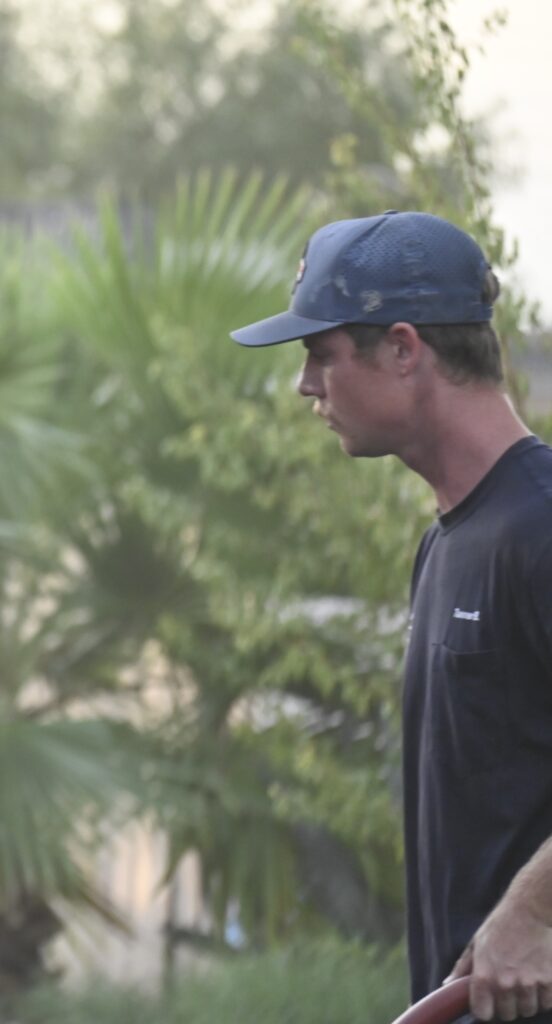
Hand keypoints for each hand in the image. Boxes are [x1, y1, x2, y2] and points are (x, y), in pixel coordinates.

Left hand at [445, 895, 551, 1020]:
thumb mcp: (476, 943)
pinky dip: (543, 996)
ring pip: (528, 1010)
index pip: (483, 1014)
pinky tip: (538, 979)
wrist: (530, 910)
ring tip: (524, 981)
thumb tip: (447, 984)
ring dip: (526, 1000)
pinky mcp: (548, 981)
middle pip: (508, 1015)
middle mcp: (505, 984)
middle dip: (508, 1004)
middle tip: (509, 986)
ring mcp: (528, 984)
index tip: (489, 1003)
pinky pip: (546, 1004)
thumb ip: (462, 968)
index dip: (486, 1010)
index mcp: (484, 976)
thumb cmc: (501, 925)